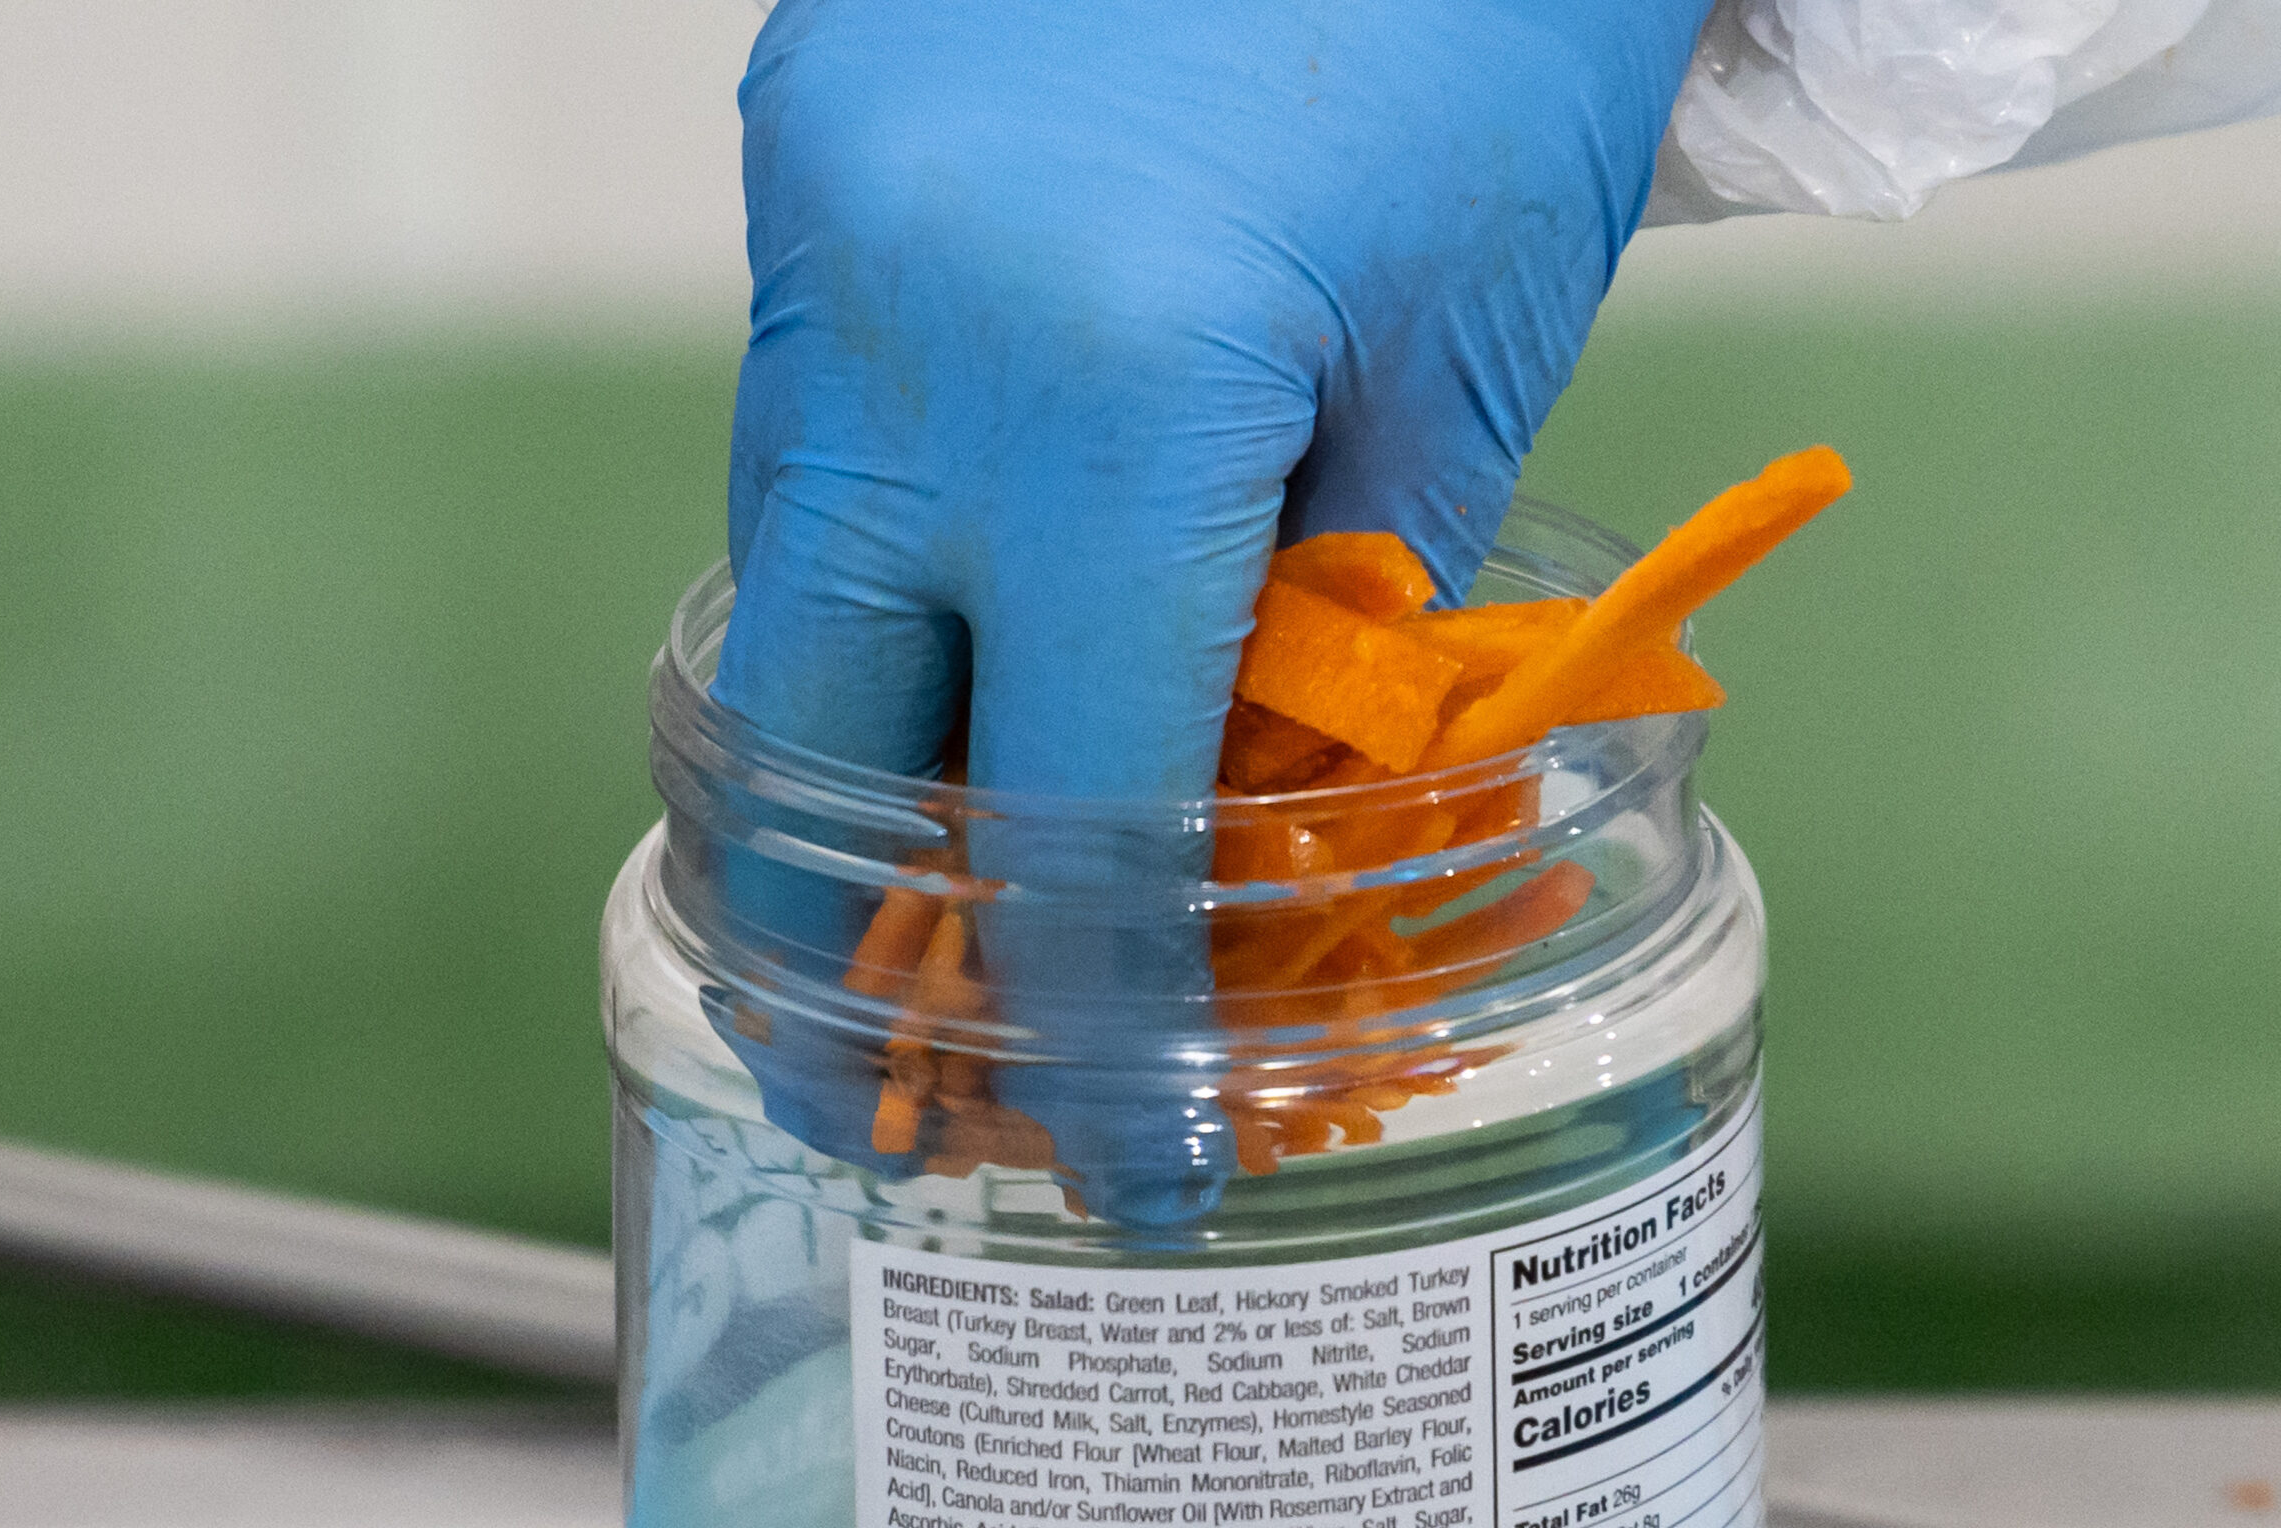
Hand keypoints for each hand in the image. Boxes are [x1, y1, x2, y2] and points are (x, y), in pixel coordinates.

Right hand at [709, 0, 1709, 1223]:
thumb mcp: (1453, 360)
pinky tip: (972, 612)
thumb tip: (1245, 809)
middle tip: (916, 1072)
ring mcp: (820, 223)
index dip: (1097, 1016)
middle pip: (817, 723)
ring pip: (793, 570)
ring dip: (875, 729)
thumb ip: (1332, 618)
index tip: (1123, 1154)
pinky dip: (893, 553)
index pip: (1069, 803)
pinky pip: (818, 424)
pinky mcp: (808, 153)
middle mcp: (901, 320)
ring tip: (955, 856)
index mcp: (1102, 384)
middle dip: (864, 916)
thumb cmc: (1487, 23)